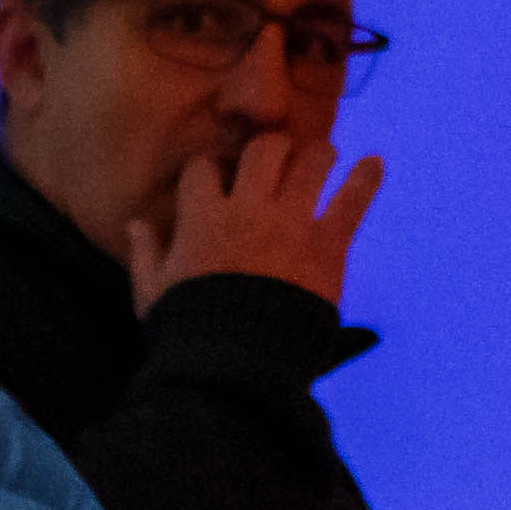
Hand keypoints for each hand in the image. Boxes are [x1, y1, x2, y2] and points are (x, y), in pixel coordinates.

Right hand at [132, 127, 378, 312]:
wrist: (239, 362)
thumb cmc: (189, 329)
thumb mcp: (152, 293)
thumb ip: (145, 254)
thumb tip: (136, 223)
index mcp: (201, 219)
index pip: (203, 166)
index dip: (208, 168)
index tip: (215, 177)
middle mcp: (248, 210)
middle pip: (264, 149)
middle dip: (269, 147)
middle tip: (275, 156)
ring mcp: (291, 224)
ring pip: (311, 161)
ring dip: (316, 154)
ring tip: (320, 155)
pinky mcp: (327, 245)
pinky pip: (351, 201)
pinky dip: (365, 178)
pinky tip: (374, 162)